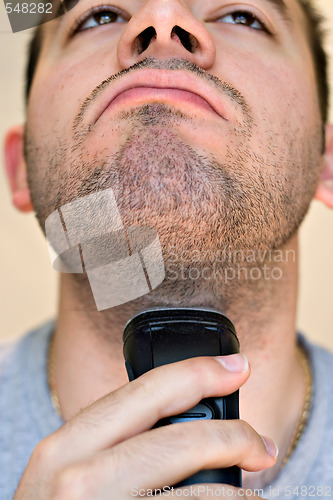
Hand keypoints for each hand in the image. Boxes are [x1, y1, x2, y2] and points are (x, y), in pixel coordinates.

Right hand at [14, 354, 276, 498]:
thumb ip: (110, 441)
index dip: (197, 373)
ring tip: (248, 492)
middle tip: (260, 444)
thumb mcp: (66, 472)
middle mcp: (79, 480)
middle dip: (232, 435)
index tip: (236, 367)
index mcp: (64, 448)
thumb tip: (180, 416)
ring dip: (236, 492)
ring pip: (200, 494)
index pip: (144, 392)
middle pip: (180, 440)